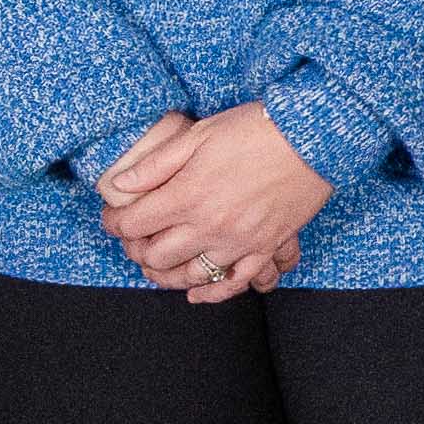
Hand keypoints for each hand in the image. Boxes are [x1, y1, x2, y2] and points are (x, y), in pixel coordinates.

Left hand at [98, 107, 327, 305]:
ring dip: (166, 276)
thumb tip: (121, 185)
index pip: (134, 223)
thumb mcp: (198, 135)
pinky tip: (197, 293)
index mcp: (187, 195)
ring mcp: (237, 241)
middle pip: (156, 255)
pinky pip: (235, 283)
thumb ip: (156, 164)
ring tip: (156, 267)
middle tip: (134, 240)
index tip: (113, 217)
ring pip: (190, 275)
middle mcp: (208, 225)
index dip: (115, 222)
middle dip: (136, 250)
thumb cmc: (254, 129)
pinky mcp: (263, 247)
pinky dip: (212, 293)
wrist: (311, 138)